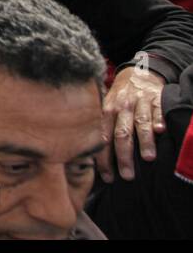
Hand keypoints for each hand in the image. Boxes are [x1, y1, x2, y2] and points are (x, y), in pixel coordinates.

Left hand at [98, 65, 165, 182]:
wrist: (136, 75)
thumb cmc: (119, 99)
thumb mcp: (105, 109)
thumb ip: (101, 129)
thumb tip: (91, 159)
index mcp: (106, 112)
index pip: (102, 138)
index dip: (104, 159)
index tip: (108, 177)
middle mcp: (121, 107)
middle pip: (121, 134)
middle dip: (124, 156)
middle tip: (128, 176)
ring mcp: (139, 102)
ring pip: (141, 123)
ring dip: (145, 141)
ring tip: (148, 158)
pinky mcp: (156, 98)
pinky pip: (158, 109)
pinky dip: (159, 119)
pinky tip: (161, 130)